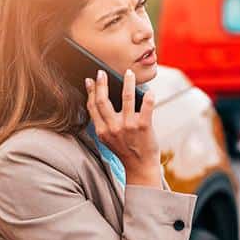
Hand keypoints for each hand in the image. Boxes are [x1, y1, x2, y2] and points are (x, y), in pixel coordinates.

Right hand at [85, 69, 161, 187]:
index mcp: (102, 131)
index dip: (90, 91)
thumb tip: (105, 98)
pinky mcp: (143, 127)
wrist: (141, 167)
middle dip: (101, 84)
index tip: (90, 80)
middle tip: (102, 72)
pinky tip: (149, 90)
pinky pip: (146, 107)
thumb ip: (105, 123)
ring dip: (127, 83)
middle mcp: (113, 128)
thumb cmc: (126, 150)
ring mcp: (128, 127)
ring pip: (126, 98)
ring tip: (129, 73)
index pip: (92, 107)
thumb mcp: (109, 139)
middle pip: (103, 100)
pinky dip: (148, 97)